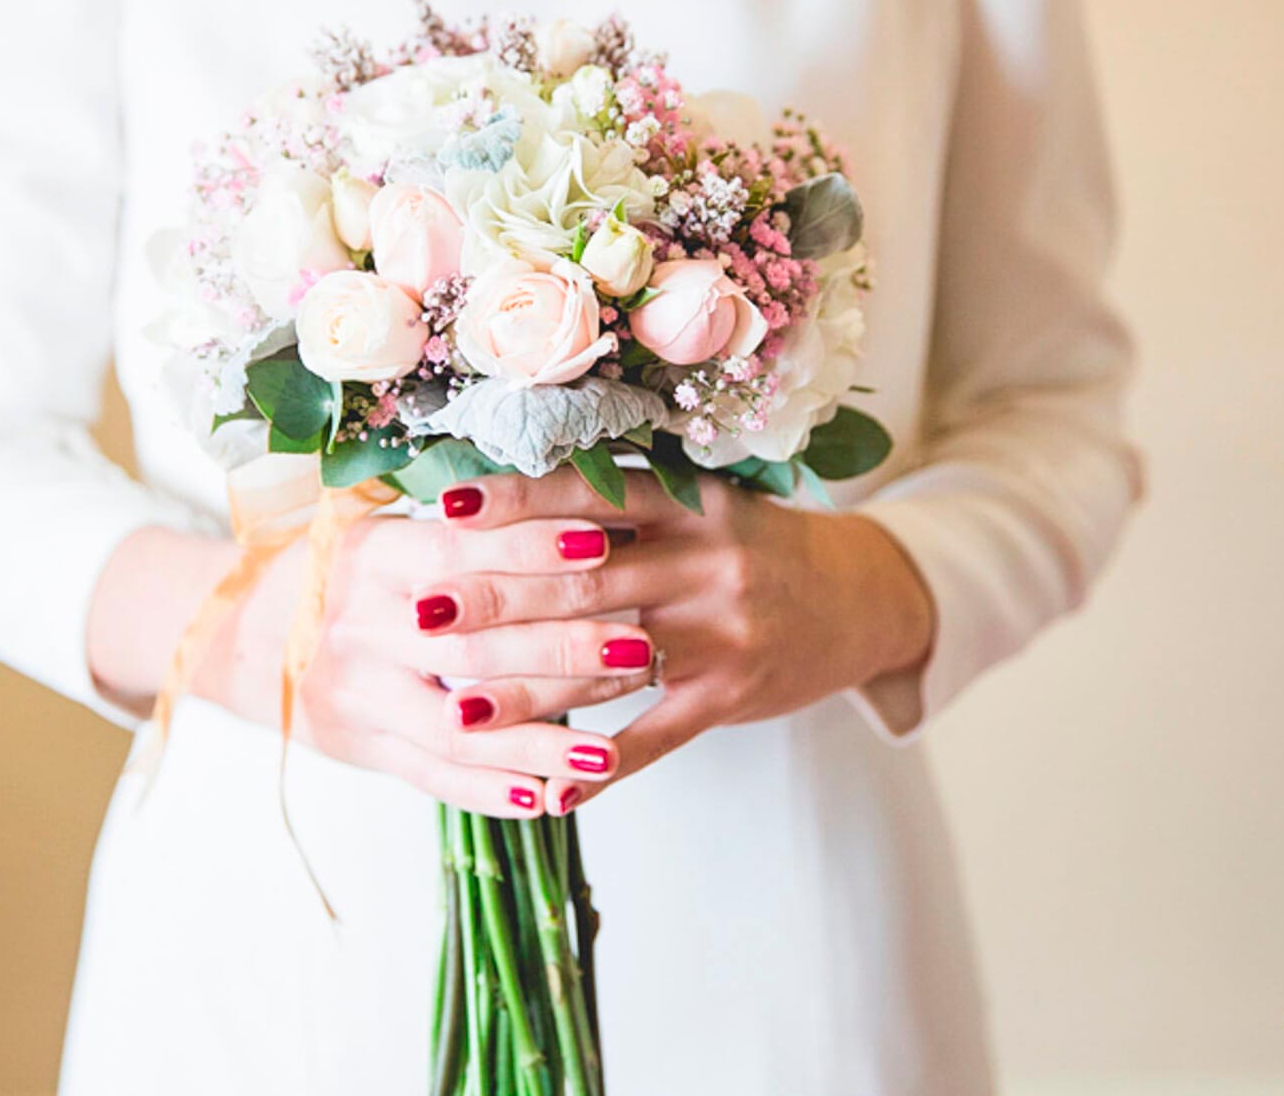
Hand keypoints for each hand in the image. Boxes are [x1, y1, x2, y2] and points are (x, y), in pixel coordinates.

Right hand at [192, 508, 656, 818]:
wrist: (247, 634)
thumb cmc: (355, 576)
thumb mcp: (393, 534)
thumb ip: (470, 532)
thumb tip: (586, 512)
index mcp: (371, 556)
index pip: (462, 552)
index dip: (533, 548)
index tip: (606, 546)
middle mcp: (358, 626)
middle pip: (473, 645)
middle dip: (563, 650)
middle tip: (640, 650)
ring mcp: (356, 695)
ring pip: (458, 726)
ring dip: (539, 742)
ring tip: (608, 752)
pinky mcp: (361, 747)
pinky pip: (433, 778)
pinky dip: (491, 791)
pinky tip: (549, 799)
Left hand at [431, 467, 935, 814]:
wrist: (861, 597)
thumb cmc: (750, 545)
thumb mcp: (697, 507)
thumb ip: (616, 506)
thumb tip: (501, 502)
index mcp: (686, 500)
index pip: (587, 493)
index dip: (513, 500)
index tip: (443, 510)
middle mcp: (703, 559)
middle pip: (583, 582)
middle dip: (497, 602)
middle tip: (422, 616)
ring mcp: (721, 631)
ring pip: (608, 665)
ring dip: (530, 695)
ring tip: (461, 713)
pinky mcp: (734, 695)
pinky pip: (657, 738)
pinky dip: (603, 768)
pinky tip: (550, 790)